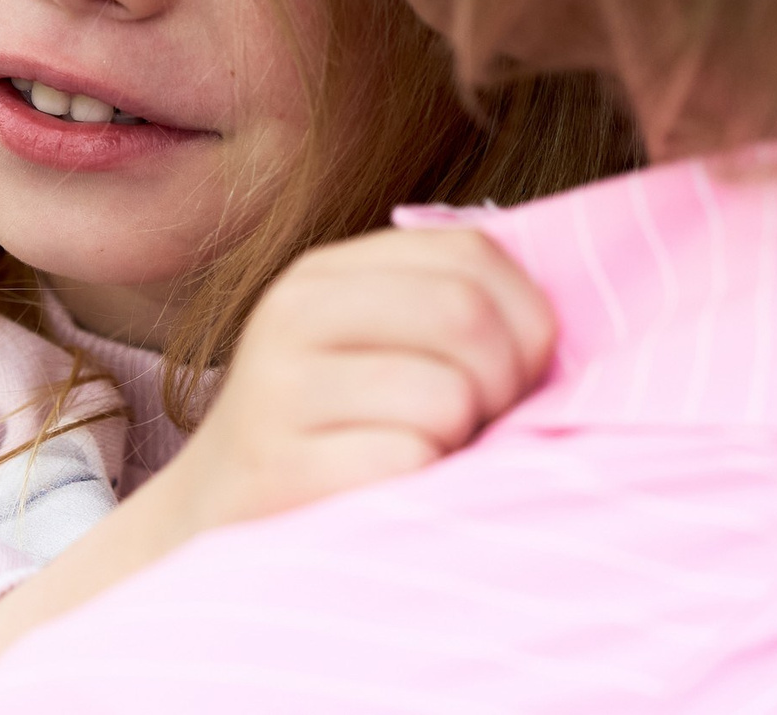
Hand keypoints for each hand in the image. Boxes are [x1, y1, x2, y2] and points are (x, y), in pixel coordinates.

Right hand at [0, 226, 551, 700]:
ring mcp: (280, 390)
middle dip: (504, 384)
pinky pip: (408, 464)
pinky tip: (387, 495)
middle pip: (468, 318)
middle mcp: (294, 314)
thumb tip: (561, 323)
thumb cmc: (331, 436)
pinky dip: (422, 489)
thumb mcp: (373, 348)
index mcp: (327, 273)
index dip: (525, 320)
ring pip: (447, 396)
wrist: (215, 520)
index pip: (474, 254)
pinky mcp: (279, 470)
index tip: (514, 372)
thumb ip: (448, 311)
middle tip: (477, 426)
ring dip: (461, 446)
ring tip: (424, 458)